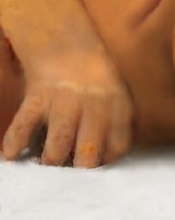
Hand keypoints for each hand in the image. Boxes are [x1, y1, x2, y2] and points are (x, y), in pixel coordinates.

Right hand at [2, 49, 133, 167]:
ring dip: (51, 160)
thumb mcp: (116, 94)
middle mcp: (94, 104)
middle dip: (80, 169)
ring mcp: (65, 100)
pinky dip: (15, 143)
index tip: (98, 165)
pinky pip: (24, 126)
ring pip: (58, 145)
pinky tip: (13, 154)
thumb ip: (115, 125)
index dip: (107, 160)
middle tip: (72, 175)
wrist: (65, 45)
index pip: (117, 144)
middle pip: (88, 151)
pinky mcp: (37, 97)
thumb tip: (106, 160)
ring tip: (48, 162)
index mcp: (117, 104)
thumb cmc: (94, 80)